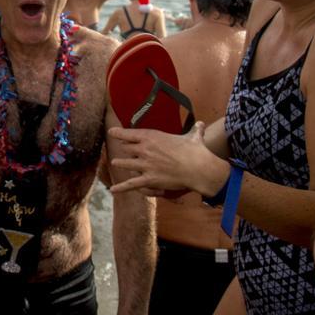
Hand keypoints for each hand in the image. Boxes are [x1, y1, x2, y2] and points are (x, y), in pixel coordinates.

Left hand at [108, 122, 226, 196]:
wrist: (198, 168)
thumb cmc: (196, 151)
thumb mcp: (193, 137)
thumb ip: (195, 130)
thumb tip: (202, 124)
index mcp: (151, 137)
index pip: (129, 134)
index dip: (119, 133)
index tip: (111, 132)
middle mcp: (144, 149)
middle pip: (126, 148)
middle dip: (124, 149)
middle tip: (122, 148)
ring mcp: (145, 165)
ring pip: (125, 163)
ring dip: (120, 163)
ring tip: (115, 162)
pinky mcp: (149, 179)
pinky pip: (131, 184)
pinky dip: (121, 187)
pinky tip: (113, 189)